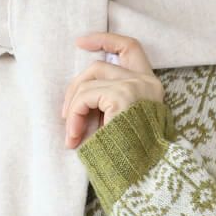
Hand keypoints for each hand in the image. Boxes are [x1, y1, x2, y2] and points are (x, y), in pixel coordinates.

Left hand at [61, 32, 164, 147]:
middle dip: (75, 89)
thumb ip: (110, 102)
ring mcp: (134, 86)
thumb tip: (76, 98)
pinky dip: (74, 116)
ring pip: (88, 83)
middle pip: (98, 66)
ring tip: (72, 136)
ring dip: (73, 110)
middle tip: (64, 117)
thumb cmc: (134, 156)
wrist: (147, 175)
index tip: (81, 42)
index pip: (130, 47)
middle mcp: (146, 82)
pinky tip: (75, 136)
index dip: (105, 40)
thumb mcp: (124, 121)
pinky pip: (85, 97)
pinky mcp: (121, 96)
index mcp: (150, 86)